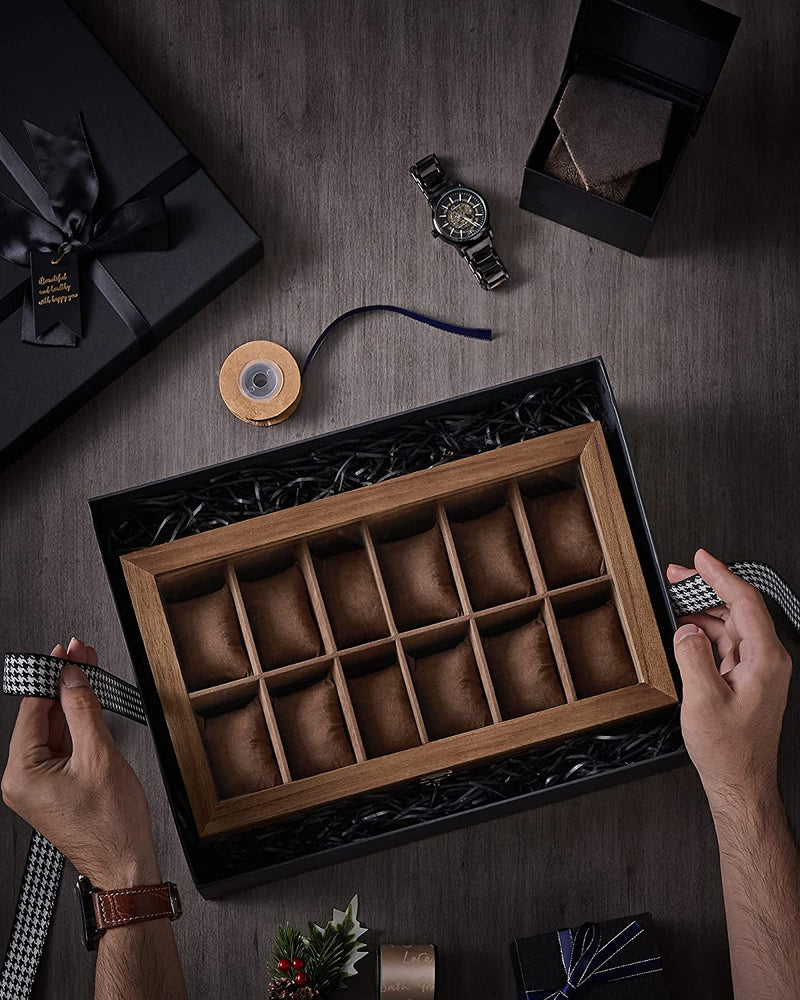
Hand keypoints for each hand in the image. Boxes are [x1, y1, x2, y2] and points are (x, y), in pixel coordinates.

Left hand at [2, 638, 158, 887]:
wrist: (124, 863)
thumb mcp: (99, 756)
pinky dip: (76, 723)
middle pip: (42, 717)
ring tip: (87, 670)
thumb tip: (72, 678)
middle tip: (79, 654)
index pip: (32, 710)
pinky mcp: (54, 787)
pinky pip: (62, 746)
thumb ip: (83, 710)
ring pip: (53, 729)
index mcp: (22, 774)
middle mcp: (22, 780)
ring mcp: (38, 785)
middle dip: (63, 684)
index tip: (64, 653)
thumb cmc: (111, 826)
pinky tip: (87, 702)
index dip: (51, 676)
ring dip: (71, 700)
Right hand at [667, 549, 791, 810]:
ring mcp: (757, 670)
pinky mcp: (745, 680)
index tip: (700, 559)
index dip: (720, 575)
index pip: (745, 602)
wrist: (740, 783)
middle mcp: (766, 661)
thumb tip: (686, 629)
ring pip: (730, 625)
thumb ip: (693, 657)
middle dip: (706, 588)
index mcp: (765, 660)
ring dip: (702, 611)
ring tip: (674, 600)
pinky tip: (684, 631)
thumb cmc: (730, 751)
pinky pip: (725, 644)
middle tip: (677, 575)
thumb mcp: (703, 701)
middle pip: (738, 609)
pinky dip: (703, 632)